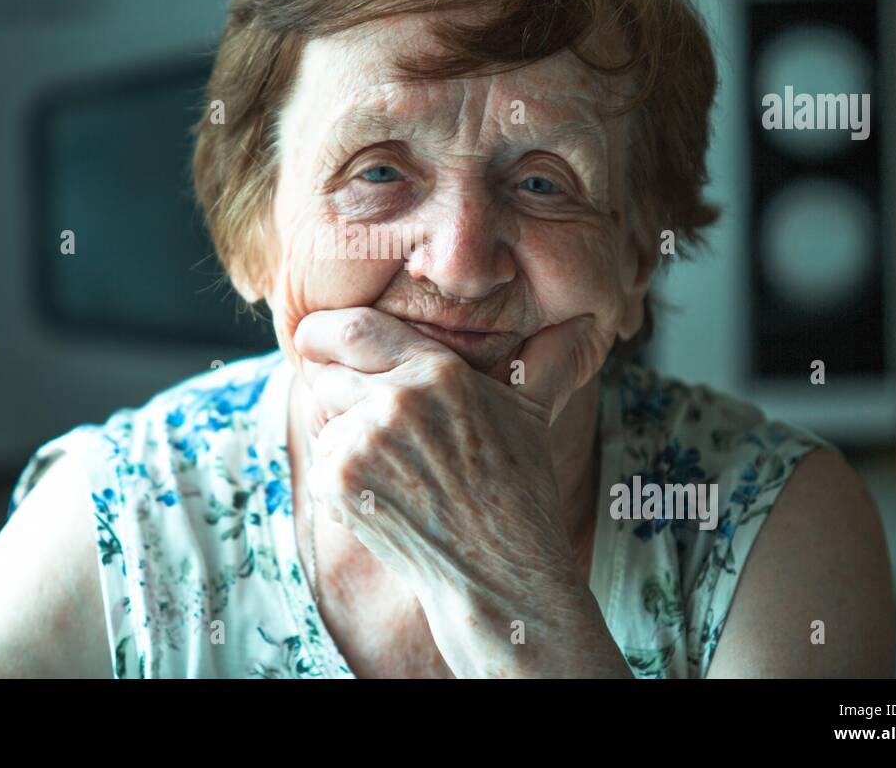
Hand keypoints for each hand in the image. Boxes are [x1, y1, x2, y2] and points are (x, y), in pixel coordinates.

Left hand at [293, 306, 625, 676]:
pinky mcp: (339, 485)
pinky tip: (385, 496)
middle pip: (327, 373)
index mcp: (437, 372)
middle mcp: (395, 401)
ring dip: (341, 437)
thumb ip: (542, 360)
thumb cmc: (518, 490)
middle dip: (335, 390)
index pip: (354, 328)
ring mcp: (363, 444)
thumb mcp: (531, 414)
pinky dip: (341, 478)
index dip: (323, 330)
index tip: (313, 337)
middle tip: (367, 421)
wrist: (499, 572)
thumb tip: (582, 322)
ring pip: (322, 420)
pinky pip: (320, 462)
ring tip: (392, 468)